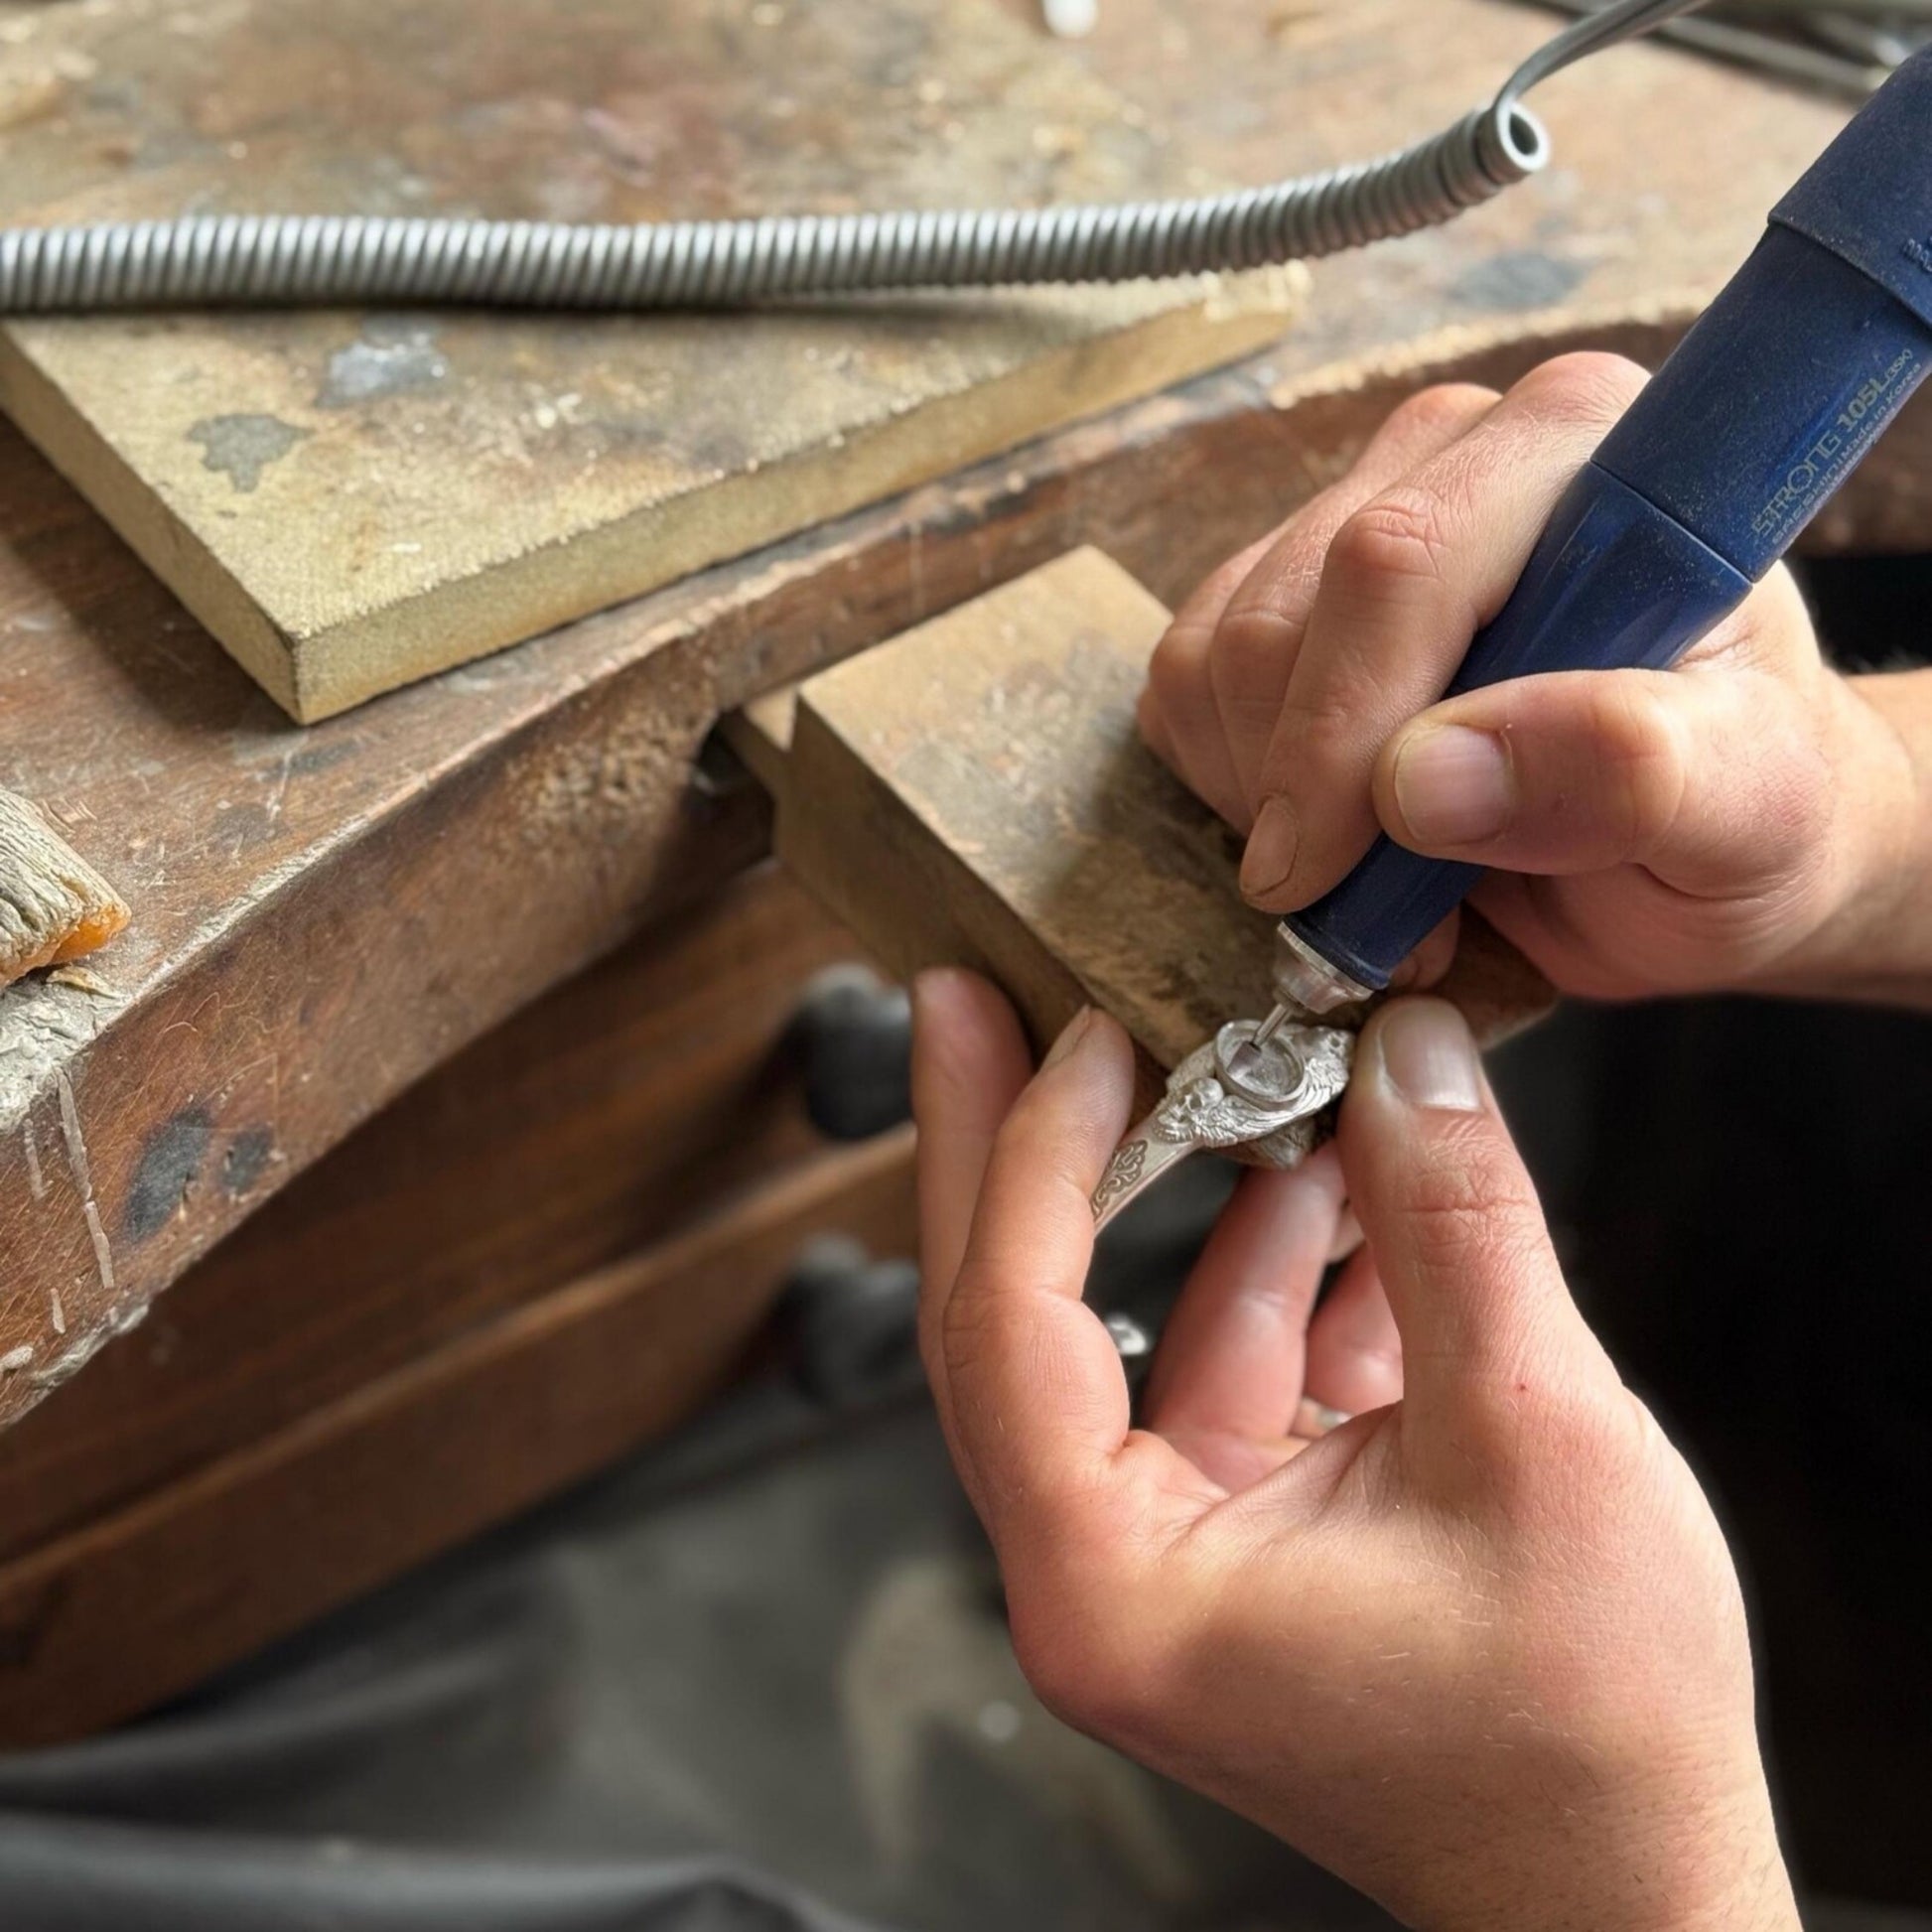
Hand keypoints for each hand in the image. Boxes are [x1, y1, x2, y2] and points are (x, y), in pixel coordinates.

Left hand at [912, 968, 1797, 1931]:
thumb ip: (1452, 1227)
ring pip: (1146, 1323)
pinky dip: (1289, 1270)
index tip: (1070, 1034)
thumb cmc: (1579, 1744)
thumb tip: (1407, 1056)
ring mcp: (1177, 1549)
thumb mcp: (1529, 1440)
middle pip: (1016, 1317)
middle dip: (1019, 1151)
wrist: (1635, 1882)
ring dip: (1217, 1194)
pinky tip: (1349, 1182)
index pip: (1010, 1330)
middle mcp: (1112, 1572)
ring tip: (1273, 1069)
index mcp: (1117, 1588)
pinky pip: (1234, 1362)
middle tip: (981, 1001)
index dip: (1032, 1160)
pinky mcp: (1248, 1528)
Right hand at [1137, 352, 1921, 1000]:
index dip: (1336, 730)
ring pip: (1211, 662)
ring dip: (1267, 807)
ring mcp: (1350, 515)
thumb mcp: (1746, 814)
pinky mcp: (1278, 594)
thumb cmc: (1748, 816)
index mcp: (1582, 447)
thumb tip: (1421, 778)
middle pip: (1278, 618)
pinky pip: (1182, 696)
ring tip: (1392, 888)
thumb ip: (1628, 772)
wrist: (1700, 846)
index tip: (1325, 878)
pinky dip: (1234, 795)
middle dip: (1306, 798)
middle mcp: (1453, 454)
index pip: (1394, 562)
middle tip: (1403, 921)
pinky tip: (1339, 838)